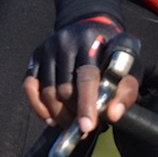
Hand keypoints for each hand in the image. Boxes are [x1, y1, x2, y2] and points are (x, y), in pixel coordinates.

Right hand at [22, 17, 139, 136]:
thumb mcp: (127, 70)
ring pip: (47, 92)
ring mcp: (48, 48)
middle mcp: (66, 42)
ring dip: (58, 114)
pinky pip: (29, 87)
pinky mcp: (35, 56)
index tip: (86, 126)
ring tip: (71, 122)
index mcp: (92, 42)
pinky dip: (39, 108)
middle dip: (73, 113)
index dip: (86, 104)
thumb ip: (125, 93)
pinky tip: (51, 118)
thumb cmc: (112, 56)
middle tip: (83, 126)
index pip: (87, 77)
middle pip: (64, 89)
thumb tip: (112, 115)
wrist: (91, 30)